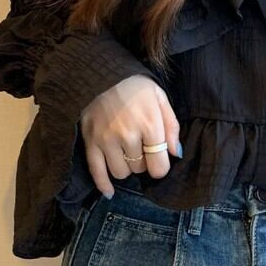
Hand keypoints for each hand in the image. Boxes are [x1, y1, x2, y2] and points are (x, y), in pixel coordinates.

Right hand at [80, 74, 181, 197]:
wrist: (102, 74)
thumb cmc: (135, 87)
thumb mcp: (160, 99)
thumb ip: (171, 127)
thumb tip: (176, 154)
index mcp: (150, 124)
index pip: (159, 166)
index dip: (160, 167)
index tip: (158, 160)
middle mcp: (128, 135)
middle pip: (140, 169)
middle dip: (143, 162)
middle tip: (140, 147)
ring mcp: (106, 140)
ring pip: (121, 172)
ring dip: (126, 167)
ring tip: (125, 152)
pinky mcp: (90, 142)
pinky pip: (96, 171)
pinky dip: (103, 184)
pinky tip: (109, 192)